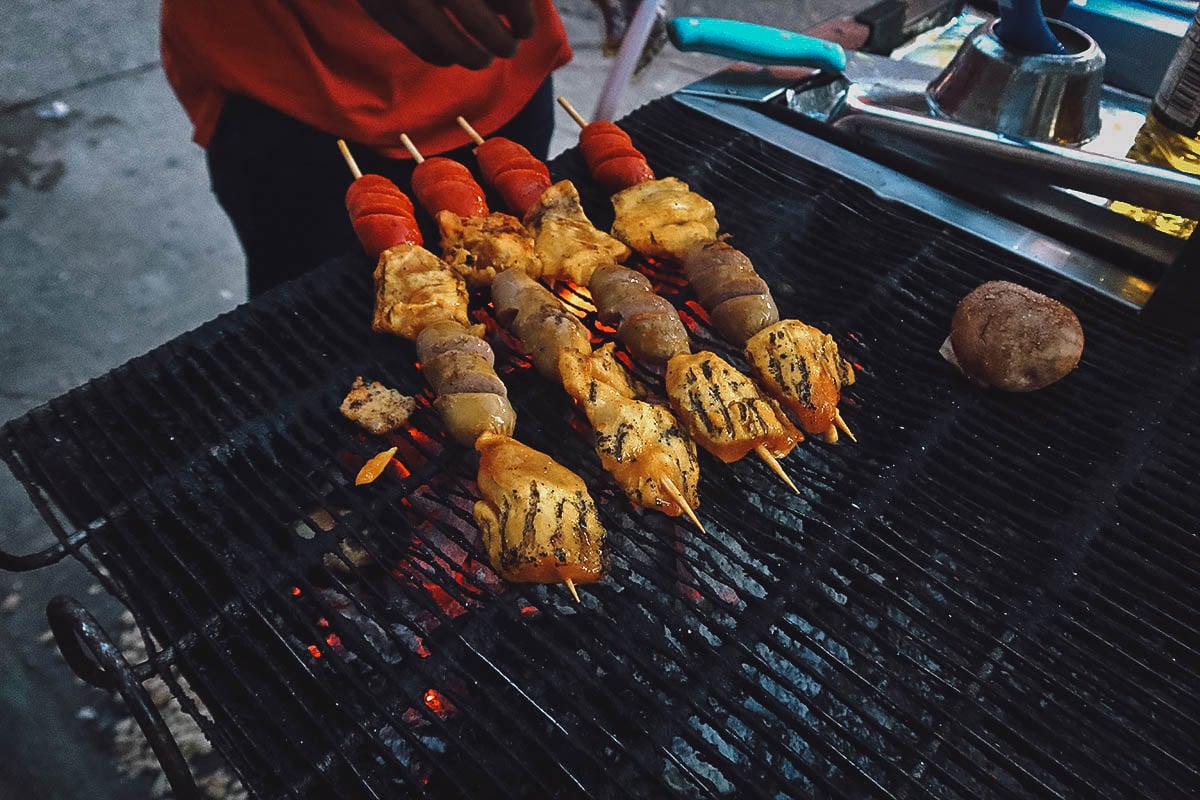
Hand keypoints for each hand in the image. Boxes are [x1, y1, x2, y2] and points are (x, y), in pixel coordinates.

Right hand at [357, 0, 536, 69]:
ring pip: (453, 46)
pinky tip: (452, 56)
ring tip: (485, 59)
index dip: (523, 17)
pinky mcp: (383, 11)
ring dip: (476, 58)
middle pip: (483, 26)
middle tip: (510, 47)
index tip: (527, 28)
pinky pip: (422, 48)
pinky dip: (442, 57)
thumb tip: (519, 8)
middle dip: (503, 43)